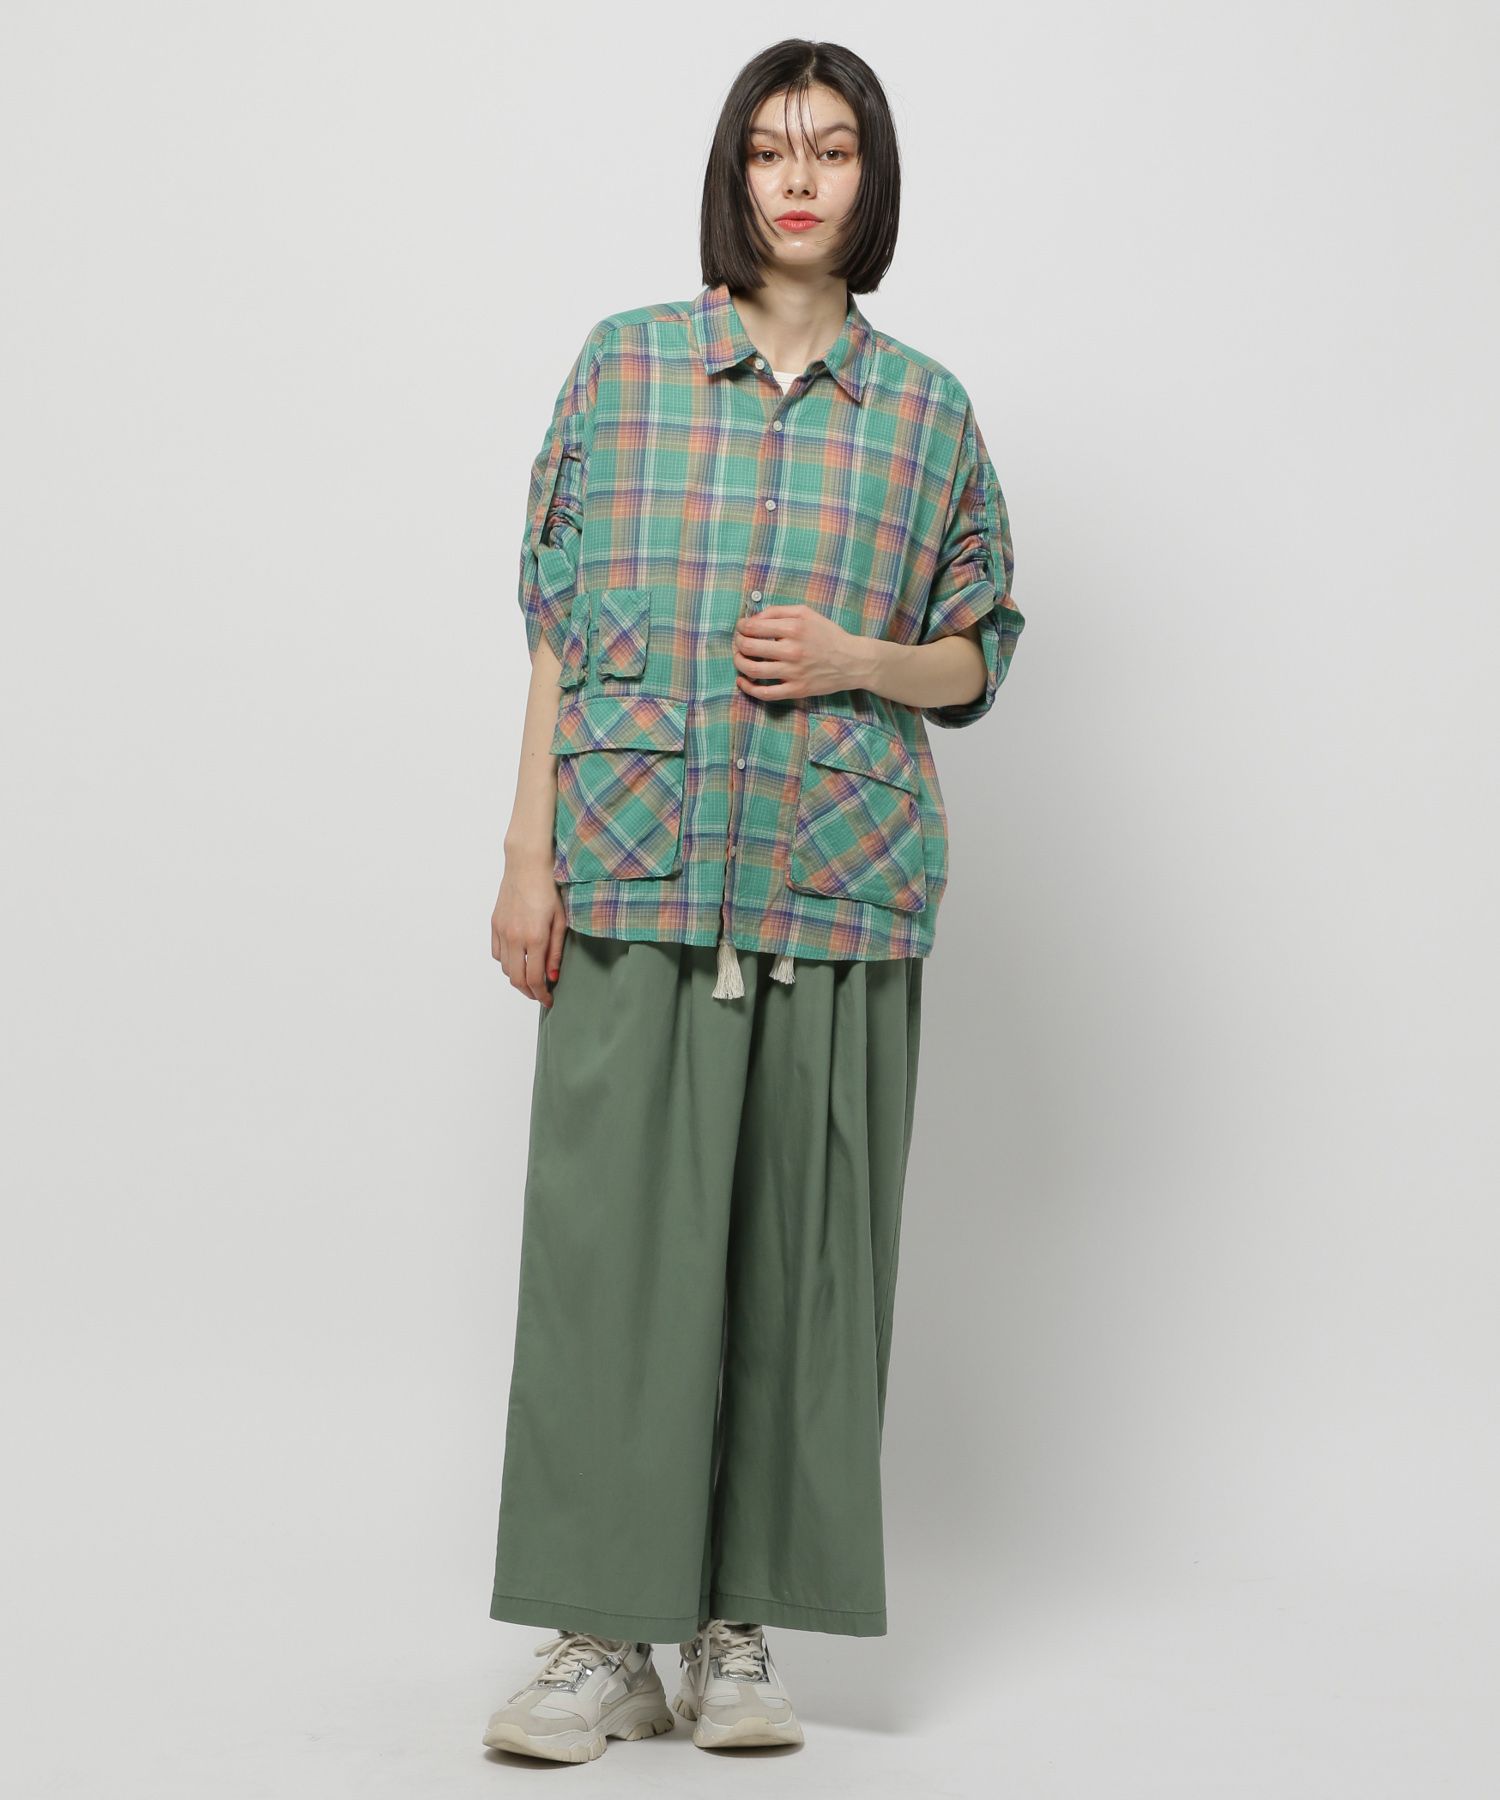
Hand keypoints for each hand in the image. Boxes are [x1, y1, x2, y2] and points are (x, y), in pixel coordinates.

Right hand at [492, 853, 567, 1006]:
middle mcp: (515, 937)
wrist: (526, 865)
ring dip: (517, 978)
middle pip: (517, 979)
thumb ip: (556, 952)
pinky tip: (518, 960)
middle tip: (540, 995)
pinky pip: (497, 953)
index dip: (542, 994)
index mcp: (535, 937)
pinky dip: (506, 963)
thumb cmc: (548, 889)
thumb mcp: (561, 921)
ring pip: (505, 968)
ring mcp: (502, 931)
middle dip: (529, 992)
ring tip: (531, 978)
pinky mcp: (494, 924)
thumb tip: (552, 977)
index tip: (549, 1000)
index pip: (535, 978)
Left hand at [733, 604, 870, 700]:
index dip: (741, 627)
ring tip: (739, 658)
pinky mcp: (796, 690)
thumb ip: (778, 611)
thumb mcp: (806, 613)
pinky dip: (748, 688)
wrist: (852, 661)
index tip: (741, 628)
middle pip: (749, 647)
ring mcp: (793, 672)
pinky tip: (742, 681)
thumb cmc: (828, 635)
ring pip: (753, 670)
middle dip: (738, 643)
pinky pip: (765, 693)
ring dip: (739, 663)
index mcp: (794, 628)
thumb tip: (753, 619)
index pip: (753, 627)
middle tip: (739, 642)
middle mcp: (792, 650)